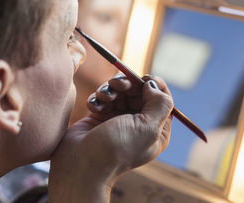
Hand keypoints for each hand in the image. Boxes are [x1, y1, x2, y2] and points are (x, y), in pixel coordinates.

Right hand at [49, 74, 172, 202]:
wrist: (81, 164)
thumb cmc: (117, 148)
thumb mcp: (147, 128)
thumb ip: (160, 104)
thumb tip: (153, 85)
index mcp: (156, 129)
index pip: (162, 99)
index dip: (155, 85)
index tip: (143, 79)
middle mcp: (138, 123)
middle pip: (138, 91)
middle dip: (128, 84)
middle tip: (118, 85)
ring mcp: (118, 119)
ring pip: (119, 91)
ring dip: (110, 89)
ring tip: (103, 97)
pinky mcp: (99, 116)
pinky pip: (102, 97)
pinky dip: (97, 98)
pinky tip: (94, 108)